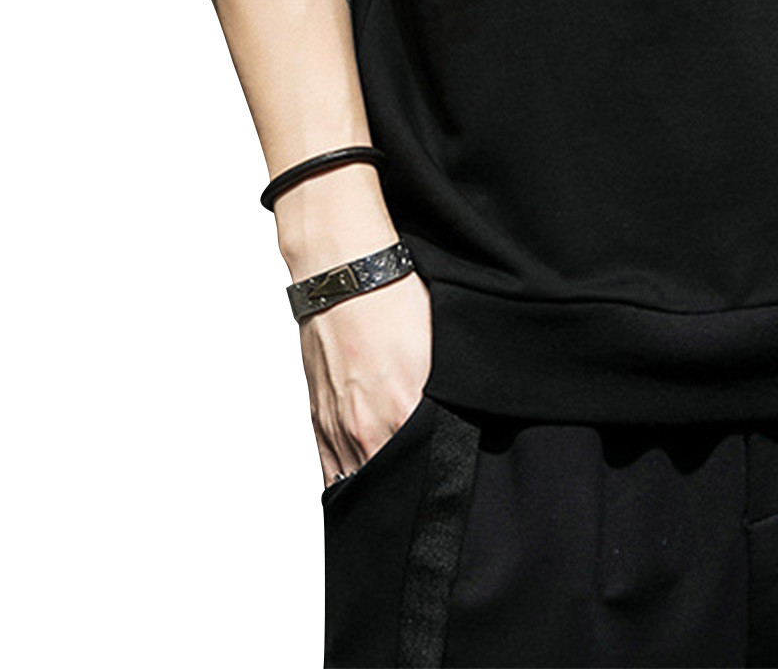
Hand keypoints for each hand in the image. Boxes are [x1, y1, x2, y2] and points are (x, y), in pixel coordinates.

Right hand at [300, 268, 433, 486]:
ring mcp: (337, 428)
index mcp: (403, 413)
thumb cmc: (394, 303)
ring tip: (399, 493)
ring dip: (379, 489)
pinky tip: (367, 485)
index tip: (448, 494)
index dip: (440, 487)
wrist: (346, 276)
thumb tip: (460, 431)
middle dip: (409, 495)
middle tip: (427, 500)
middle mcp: (366, 430)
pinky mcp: (318, 421)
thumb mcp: (439, 352)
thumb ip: (448, 401)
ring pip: (359, 486)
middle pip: (392, 486)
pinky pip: (331, 473)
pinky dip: (349, 483)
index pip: (426, 475)